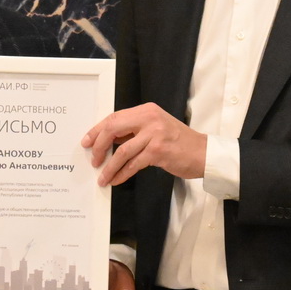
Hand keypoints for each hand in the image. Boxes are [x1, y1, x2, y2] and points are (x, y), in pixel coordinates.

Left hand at [81, 102, 207, 186]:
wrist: (203, 153)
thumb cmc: (179, 142)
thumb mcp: (155, 128)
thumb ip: (134, 131)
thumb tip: (108, 141)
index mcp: (146, 110)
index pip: (114, 117)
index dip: (97, 130)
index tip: (87, 142)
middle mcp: (149, 118)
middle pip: (113, 129)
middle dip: (99, 146)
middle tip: (93, 160)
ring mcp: (155, 134)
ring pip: (122, 151)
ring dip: (109, 167)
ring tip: (103, 177)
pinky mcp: (159, 151)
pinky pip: (133, 164)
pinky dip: (122, 173)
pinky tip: (116, 179)